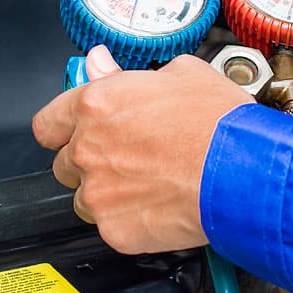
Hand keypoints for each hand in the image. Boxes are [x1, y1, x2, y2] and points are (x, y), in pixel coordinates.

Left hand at [32, 46, 253, 253]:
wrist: (244, 171)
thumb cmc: (219, 122)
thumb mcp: (179, 74)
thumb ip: (125, 73)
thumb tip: (101, 63)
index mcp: (96, 105)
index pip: (48, 123)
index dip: (61, 128)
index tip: (71, 131)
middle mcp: (89, 148)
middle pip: (65, 162)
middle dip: (90, 161)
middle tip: (127, 158)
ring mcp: (99, 192)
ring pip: (85, 199)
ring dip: (107, 193)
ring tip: (147, 184)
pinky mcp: (115, 229)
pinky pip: (110, 227)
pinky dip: (129, 220)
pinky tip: (159, 205)